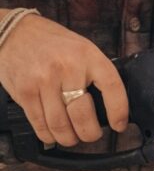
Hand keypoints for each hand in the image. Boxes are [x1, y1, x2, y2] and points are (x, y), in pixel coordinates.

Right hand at [0, 11, 127, 146]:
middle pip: (83, 115)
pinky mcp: (25, 91)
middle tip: (92, 135)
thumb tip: (111, 106)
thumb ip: (96, 74)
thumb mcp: (84, 49)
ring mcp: (44, 81)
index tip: (119, 125)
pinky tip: (54, 134)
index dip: (119, 112)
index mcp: (89, 57)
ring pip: (60, 125)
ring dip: (69, 138)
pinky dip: (49, 135)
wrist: (16, 32)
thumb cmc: (54, 43)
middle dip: (90, 133)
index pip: (112, 88)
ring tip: (73, 138)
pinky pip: (40, 123)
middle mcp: (67, 68)